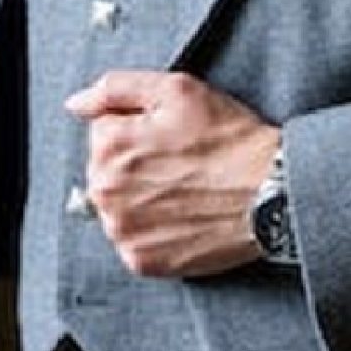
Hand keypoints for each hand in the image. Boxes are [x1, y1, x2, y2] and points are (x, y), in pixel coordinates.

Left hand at [66, 69, 279, 279]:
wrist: (272, 192)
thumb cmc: (230, 140)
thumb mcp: (176, 90)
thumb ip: (117, 89)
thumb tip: (77, 104)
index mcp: (109, 146)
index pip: (103, 132)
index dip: (139, 129)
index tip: (170, 137)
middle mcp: (106, 192)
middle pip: (107, 172)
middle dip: (136, 165)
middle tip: (180, 164)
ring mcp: (123, 231)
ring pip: (119, 208)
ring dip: (142, 200)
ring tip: (185, 191)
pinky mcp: (142, 261)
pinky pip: (135, 241)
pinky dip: (155, 231)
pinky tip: (184, 217)